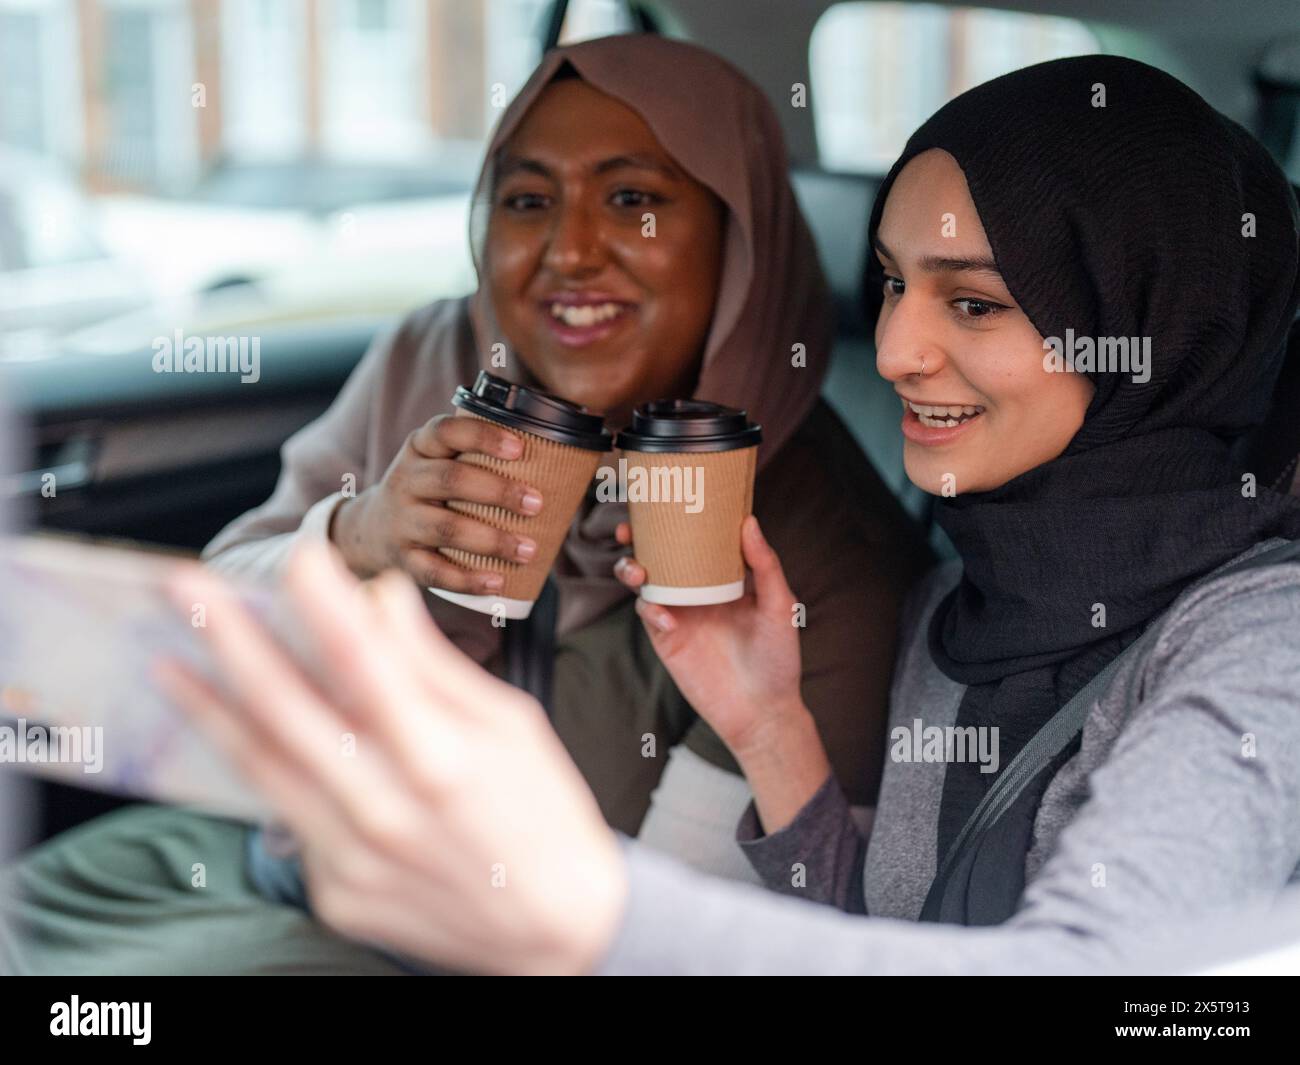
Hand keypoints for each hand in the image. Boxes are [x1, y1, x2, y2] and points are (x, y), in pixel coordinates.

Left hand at [154, 543, 627, 975]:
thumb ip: (434, 665)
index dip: (323, 603)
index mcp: (442, 759)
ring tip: (170, 665)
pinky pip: (293, 820)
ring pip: (265, 770)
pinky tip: (259, 743)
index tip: (297, 558)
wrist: (555, 928)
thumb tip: (382, 598)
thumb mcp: (511, 724)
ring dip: (212, 711)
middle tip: (188, 591)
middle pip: (288, 713)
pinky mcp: (338, 894)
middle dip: (232, 643)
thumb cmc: (542, 812)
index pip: (364, 662)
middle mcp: (387, 811)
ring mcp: (355, 860)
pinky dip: (276, 774)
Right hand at [330, 414, 543, 593]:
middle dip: (498, 491)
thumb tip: (558, 460)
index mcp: (421, 448)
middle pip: (451, 480)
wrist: (369, 530)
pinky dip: (467, 579)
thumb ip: (477, 454)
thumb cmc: (428, 490)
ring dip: (492, 540)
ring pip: (446, 528)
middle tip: (537, 503)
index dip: (482, 436)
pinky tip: (498, 583)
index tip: (519, 448)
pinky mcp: (403, 558)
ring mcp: (402, 521)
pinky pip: (434, 572)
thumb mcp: (438, 460)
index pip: (446, 431)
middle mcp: (407, 480)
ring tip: (529, 550)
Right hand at [615, 515, 805, 757]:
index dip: (675, 518)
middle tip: (629, 529)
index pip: (694, 538)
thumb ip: (765, 565)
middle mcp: (696, 589)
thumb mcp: (779, 606)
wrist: (762, 710)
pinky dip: (649, 610)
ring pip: (645, 581)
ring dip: (633, 569)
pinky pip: (648, 615)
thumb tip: (748, 522)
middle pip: (659, 554)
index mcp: (722, 574)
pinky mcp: (666, 639)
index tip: (665, 497)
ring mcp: (679, 612)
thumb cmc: (778, 657)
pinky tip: (665, 616)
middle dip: (638, 538)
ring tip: (639, 571)